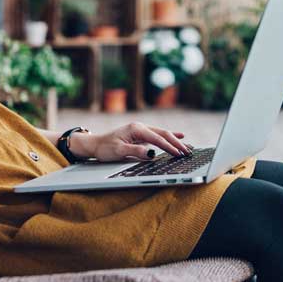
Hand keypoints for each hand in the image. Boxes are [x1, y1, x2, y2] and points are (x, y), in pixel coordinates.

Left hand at [73, 122, 192, 161]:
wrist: (95, 144)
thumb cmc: (105, 148)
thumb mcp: (119, 151)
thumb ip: (136, 152)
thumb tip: (152, 154)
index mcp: (136, 129)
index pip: (157, 138)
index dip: (169, 147)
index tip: (178, 154)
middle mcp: (140, 127)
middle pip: (163, 134)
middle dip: (176, 143)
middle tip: (188, 152)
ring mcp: (141, 131)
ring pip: (162, 134)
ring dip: (175, 140)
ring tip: (188, 146)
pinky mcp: (141, 135)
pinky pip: (158, 136)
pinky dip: (170, 137)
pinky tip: (180, 136)